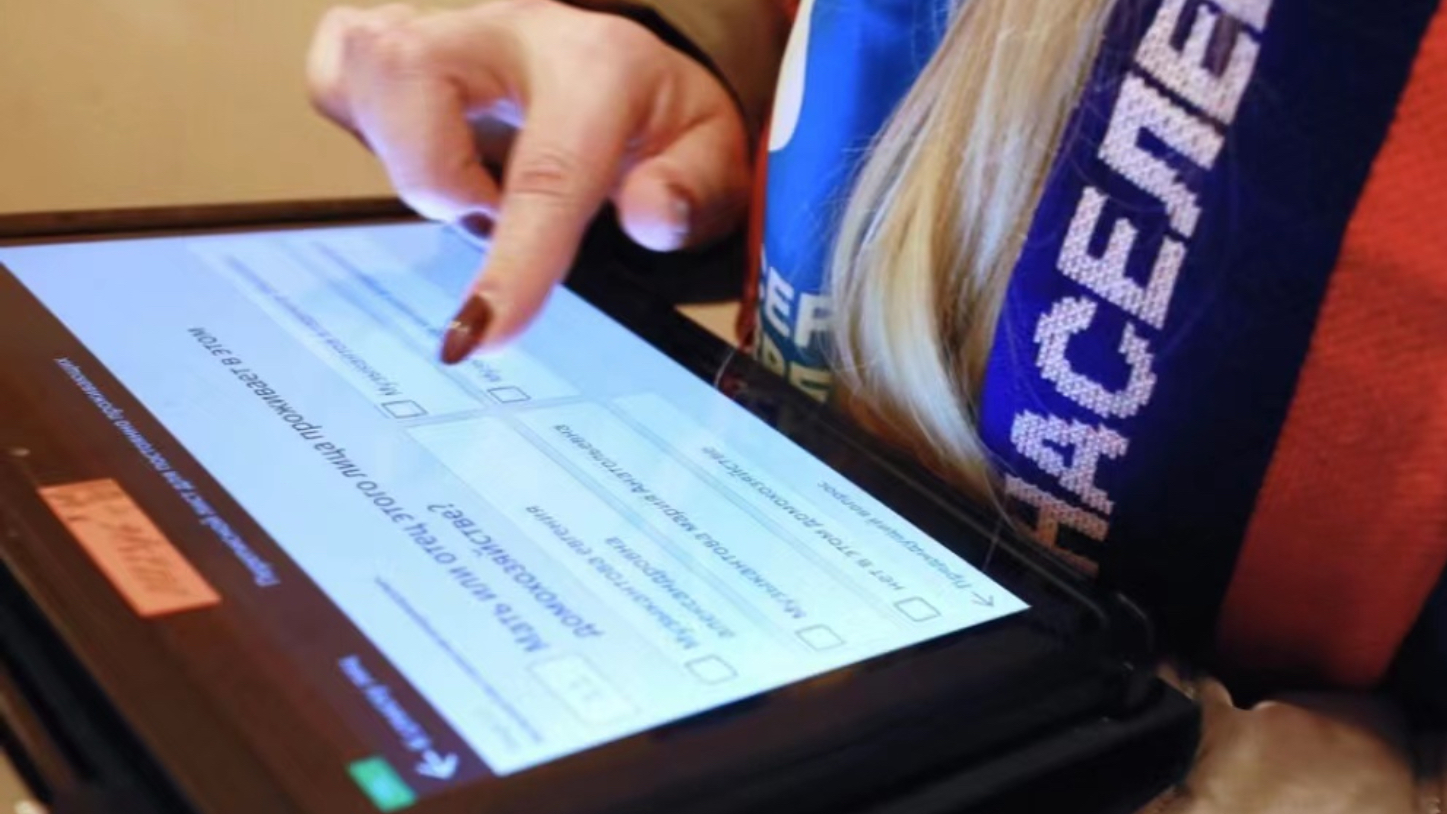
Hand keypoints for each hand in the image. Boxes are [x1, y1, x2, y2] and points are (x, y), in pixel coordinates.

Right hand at [307, 0, 750, 360]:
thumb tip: (651, 218)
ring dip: (406, 159)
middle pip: (410, 77)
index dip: (513, 260)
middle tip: (491, 213)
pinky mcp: (395, 44)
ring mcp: (444, 29)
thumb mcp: (709, 156)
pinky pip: (336, 74)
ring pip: (360, 73)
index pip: (547, 170)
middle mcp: (508, 30)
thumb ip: (691, 192)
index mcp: (595, 65)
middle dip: (438, 181)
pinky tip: (423, 152)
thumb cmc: (659, 119)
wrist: (628, 67)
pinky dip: (366, 131)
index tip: (483, 333)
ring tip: (470, 185)